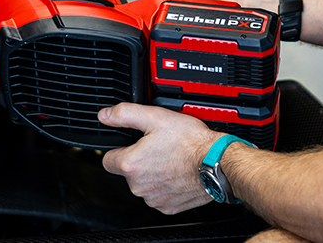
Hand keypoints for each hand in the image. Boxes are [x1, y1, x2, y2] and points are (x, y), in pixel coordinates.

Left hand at [100, 103, 223, 213]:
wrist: (217, 162)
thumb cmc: (190, 142)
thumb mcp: (156, 117)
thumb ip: (125, 114)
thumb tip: (105, 115)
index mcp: (132, 164)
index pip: (108, 159)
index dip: (119, 149)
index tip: (131, 145)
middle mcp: (139, 186)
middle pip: (128, 172)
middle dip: (140, 161)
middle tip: (158, 147)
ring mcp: (153, 198)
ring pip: (144, 184)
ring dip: (153, 173)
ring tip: (171, 158)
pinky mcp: (168, 207)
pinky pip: (159, 195)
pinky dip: (166, 185)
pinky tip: (177, 172)